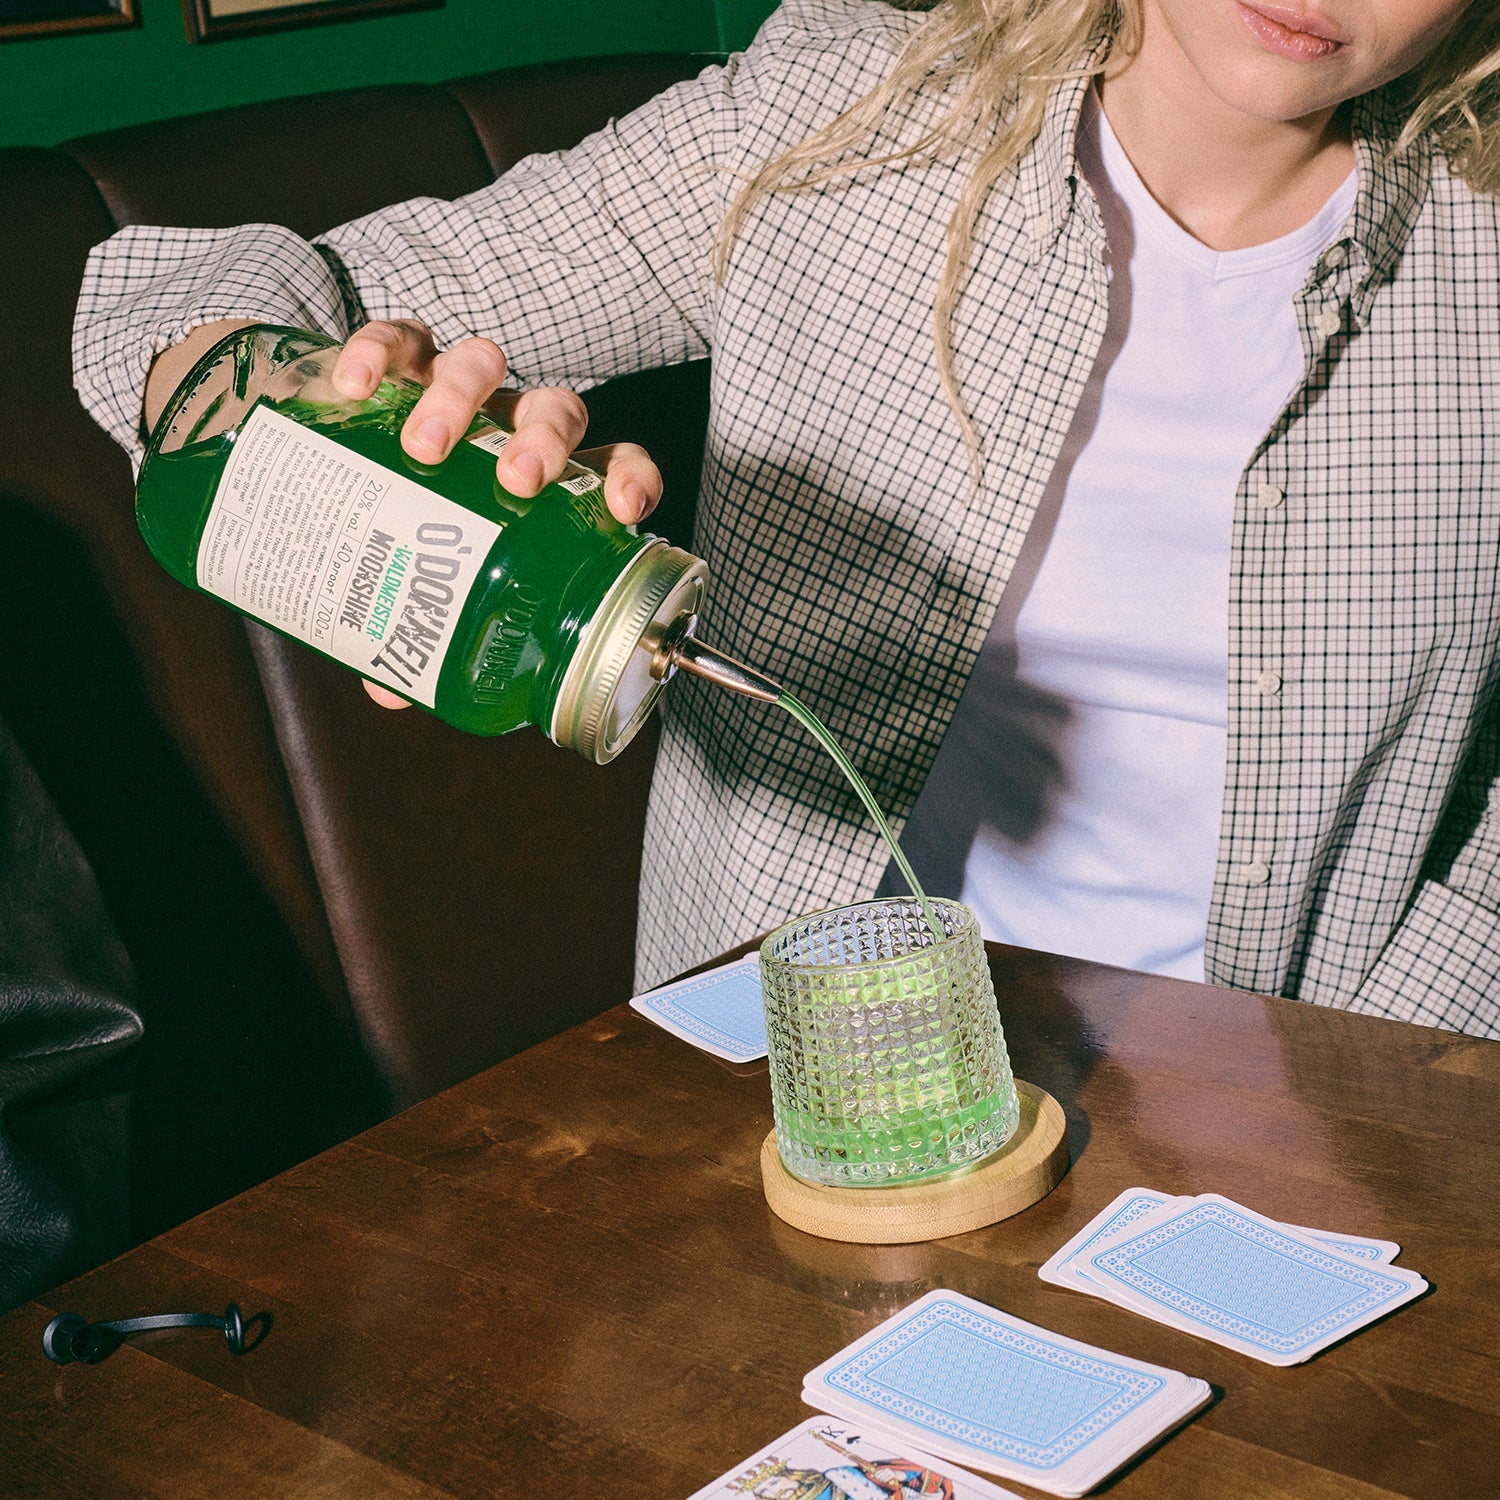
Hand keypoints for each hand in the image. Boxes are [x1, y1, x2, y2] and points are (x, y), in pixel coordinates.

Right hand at [328, 320, 664, 710]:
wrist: (345, 438)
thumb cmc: (415, 520)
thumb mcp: (431, 575)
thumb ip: (421, 629)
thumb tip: (391, 690)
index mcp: (548, 479)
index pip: (615, 462)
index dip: (631, 478)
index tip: (623, 511)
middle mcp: (512, 427)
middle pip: (555, 410)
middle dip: (542, 441)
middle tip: (513, 482)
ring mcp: (460, 388)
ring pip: (483, 364)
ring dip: (461, 400)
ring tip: (424, 446)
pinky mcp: (400, 358)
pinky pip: (399, 339)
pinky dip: (380, 354)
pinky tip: (356, 386)